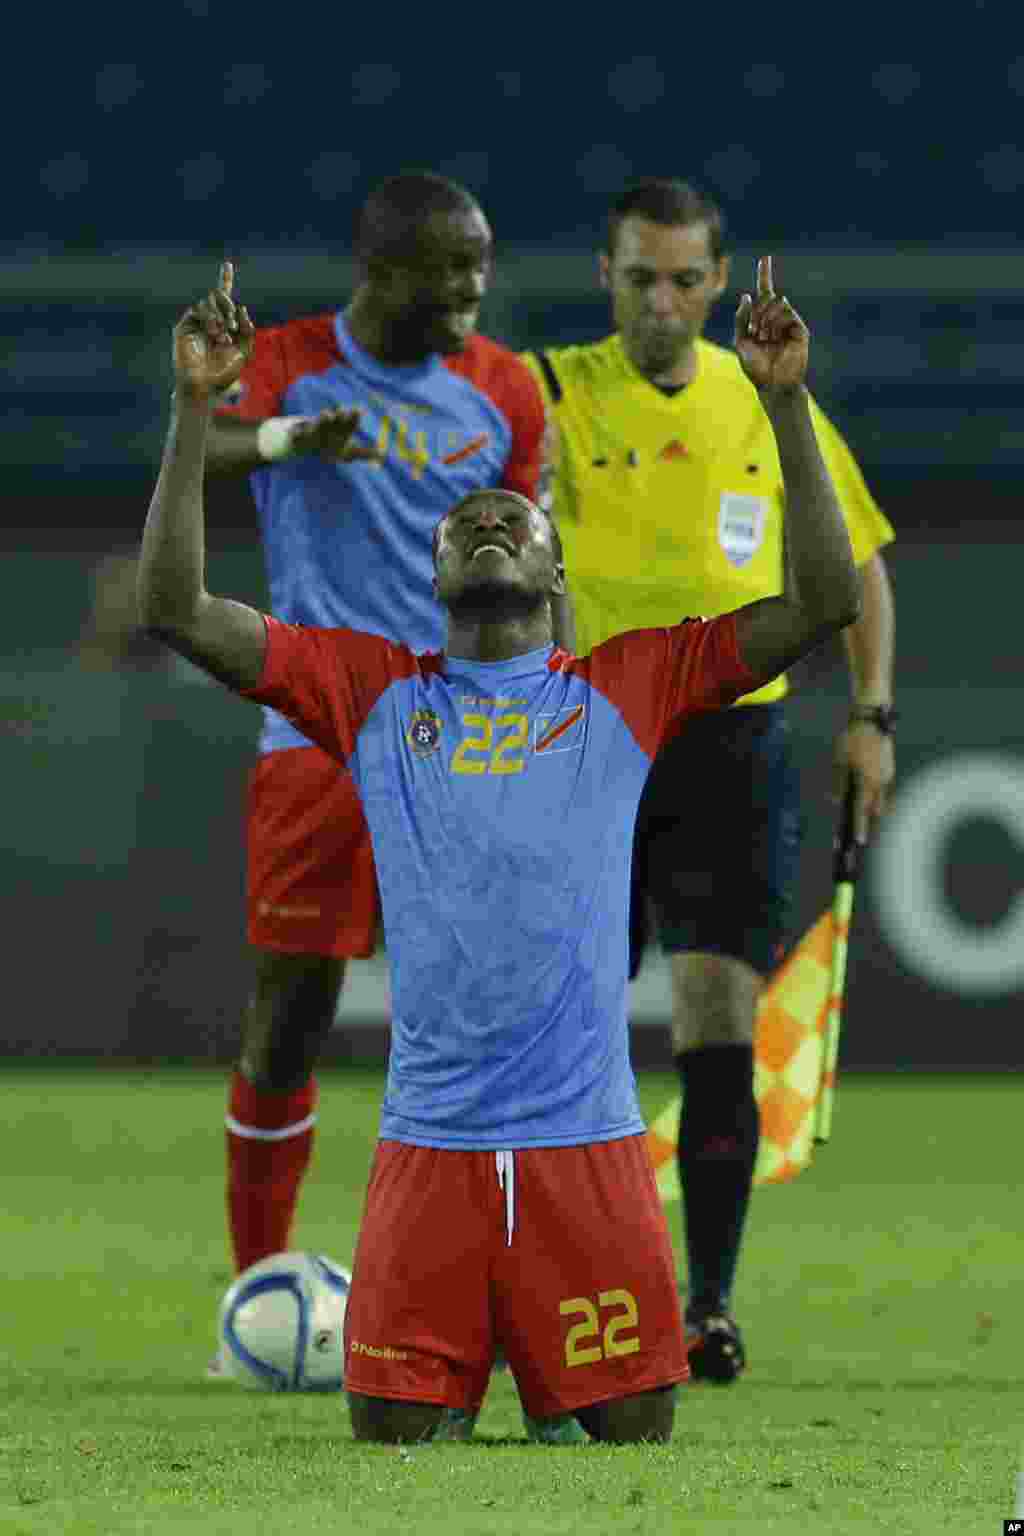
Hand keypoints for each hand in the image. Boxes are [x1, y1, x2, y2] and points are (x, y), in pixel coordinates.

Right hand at [174, 261, 253, 401]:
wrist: (204, 385)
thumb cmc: (224, 373)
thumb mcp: (244, 351)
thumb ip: (247, 330)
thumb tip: (242, 308)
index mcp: (224, 324)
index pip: (225, 299)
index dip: (225, 280)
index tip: (227, 264)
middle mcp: (210, 320)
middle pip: (218, 296)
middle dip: (228, 306)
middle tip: (233, 326)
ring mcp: (196, 322)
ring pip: (208, 301)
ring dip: (220, 316)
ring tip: (223, 336)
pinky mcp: (184, 326)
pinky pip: (197, 310)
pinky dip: (210, 318)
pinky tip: (214, 333)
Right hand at [288, 409, 382, 463]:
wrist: (309, 444)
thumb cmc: (333, 446)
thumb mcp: (349, 452)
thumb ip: (364, 453)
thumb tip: (382, 455)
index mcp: (342, 428)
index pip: (350, 421)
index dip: (354, 416)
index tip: (358, 410)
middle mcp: (330, 425)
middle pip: (336, 417)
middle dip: (340, 414)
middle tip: (344, 411)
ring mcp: (316, 428)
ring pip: (320, 421)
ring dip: (324, 417)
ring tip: (327, 414)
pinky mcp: (300, 434)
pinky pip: (298, 433)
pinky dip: (297, 433)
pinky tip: (296, 433)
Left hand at [734, 256, 809, 398]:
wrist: (773, 385)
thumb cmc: (756, 367)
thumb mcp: (741, 341)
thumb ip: (741, 318)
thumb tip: (746, 295)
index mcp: (762, 321)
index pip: (764, 293)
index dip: (764, 275)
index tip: (765, 259)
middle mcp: (777, 319)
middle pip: (767, 296)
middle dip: (757, 310)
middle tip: (755, 329)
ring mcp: (790, 323)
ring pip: (778, 302)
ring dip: (766, 317)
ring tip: (764, 336)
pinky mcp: (801, 330)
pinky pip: (788, 313)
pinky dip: (777, 322)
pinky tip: (773, 336)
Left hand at [832, 720, 894, 842]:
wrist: (871, 719)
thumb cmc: (852, 739)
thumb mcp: (839, 761)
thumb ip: (838, 783)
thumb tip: (835, 802)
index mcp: (867, 780)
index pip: (862, 809)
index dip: (861, 826)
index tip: (860, 842)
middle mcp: (880, 781)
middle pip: (874, 810)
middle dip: (867, 824)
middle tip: (861, 838)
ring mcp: (888, 776)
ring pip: (882, 802)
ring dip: (874, 812)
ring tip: (866, 823)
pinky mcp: (890, 771)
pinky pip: (886, 792)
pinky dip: (880, 800)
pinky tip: (874, 806)